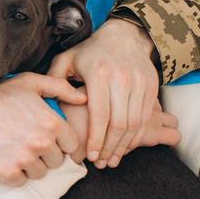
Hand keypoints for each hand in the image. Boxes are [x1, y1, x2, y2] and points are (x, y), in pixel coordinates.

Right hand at [0, 73, 85, 185]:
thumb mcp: (30, 82)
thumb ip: (60, 87)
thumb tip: (84, 97)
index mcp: (52, 123)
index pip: (71, 146)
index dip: (58, 142)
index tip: (43, 136)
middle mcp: (41, 143)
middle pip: (56, 161)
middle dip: (44, 154)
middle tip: (24, 141)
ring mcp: (24, 160)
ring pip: (39, 173)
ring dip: (29, 165)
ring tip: (13, 148)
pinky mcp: (7, 173)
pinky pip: (20, 182)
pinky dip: (12, 174)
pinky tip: (3, 157)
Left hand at [47, 19, 159, 168]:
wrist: (124, 36)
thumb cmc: (90, 52)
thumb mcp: (66, 60)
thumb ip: (54, 81)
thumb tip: (47, 106)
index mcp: (99, 74)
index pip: (99, 115)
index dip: (95, 139)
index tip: (89, 156)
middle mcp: (122, 78)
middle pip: (119, 123)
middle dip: (109, 148)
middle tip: (100, 163)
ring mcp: (140, 82)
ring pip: (134, 124)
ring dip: (123, 146)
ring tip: (111, 159)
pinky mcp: (152, 86)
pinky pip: (145, 117)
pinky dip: (136, 136)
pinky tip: (124, 146)